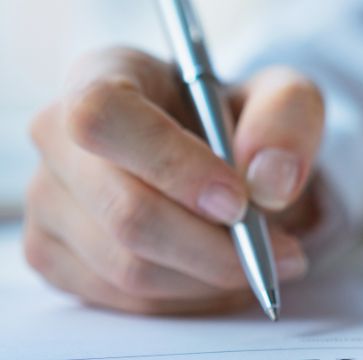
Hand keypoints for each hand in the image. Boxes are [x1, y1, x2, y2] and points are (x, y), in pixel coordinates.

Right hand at [23, 47, 324, 314]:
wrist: (220, 159)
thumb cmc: (240, 121)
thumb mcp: (284, 99)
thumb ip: (287, 119)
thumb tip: (270, 180)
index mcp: (102, 75)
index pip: (105, 118)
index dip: (172, 166)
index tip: (238, 202)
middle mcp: (57, 136)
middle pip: (125, 212)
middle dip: (214, 247)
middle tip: (280, 251)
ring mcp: (47, 201)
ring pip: (129, 268)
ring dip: (212, 278)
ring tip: (261, 261)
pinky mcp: (55, 256)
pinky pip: (128, 300)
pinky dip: (192, 299)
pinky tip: (224, 276)